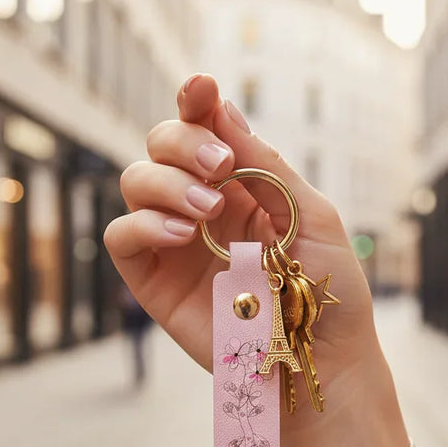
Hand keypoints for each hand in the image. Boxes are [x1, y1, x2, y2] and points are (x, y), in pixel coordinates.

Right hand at [105, 73, 409, 446]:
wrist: (320, 359)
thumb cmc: (326, 288)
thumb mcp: (310, 215)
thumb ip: (265, 165)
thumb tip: (222, 108)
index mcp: (242, 186)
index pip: (205, 129)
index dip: (196, 103)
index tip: (201, 87)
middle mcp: (202, 206)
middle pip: (161, 146)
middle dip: (183, 141)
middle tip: (220, 166)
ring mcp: (175, 242)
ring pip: (135, 182)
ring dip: (166, 182)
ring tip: (208, 210)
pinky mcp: (154, 280)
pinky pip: (121, 236)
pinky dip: (142, 223)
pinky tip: (182, 233)